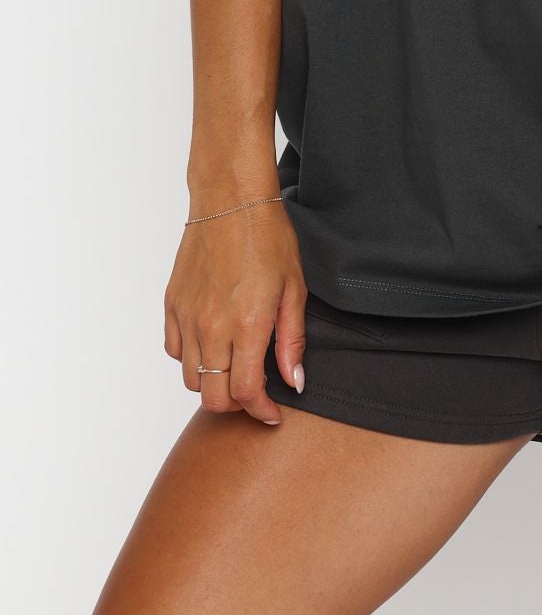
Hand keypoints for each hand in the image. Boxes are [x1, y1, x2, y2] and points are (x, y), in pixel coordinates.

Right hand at [163, 198, 308, 424]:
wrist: (231, 201)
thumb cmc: (268, 239)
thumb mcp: (295, 290)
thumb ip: (293, 341)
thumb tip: (295, 382)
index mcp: (247, 324)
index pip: (245, 393)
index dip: (260, 412)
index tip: (272, 413)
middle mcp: (212, 327)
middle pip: (213, 396)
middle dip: (237, 405)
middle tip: (256, 393)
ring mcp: (187, 317)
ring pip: (190, 378)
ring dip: (213, 383)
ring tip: (236, 366)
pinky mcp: (172, 305)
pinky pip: (175, 350)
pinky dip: (191, 358)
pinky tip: (213, 344)